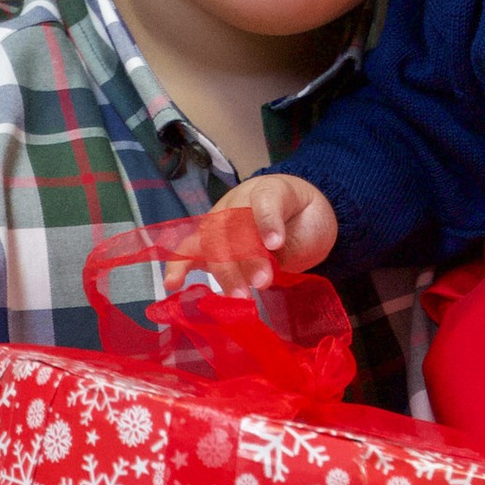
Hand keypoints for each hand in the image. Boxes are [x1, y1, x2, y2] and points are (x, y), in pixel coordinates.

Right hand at [192, 176, 336, 288]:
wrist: (297, 216)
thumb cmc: (304, 221)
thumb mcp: (312, 228)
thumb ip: (289, 244)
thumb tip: (266, 266)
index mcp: (270, 190)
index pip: (264, 200)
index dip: (266, 220)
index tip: (276, 243)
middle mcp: (240, 201)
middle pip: (233, 226)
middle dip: (246, 257)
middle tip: (263, 281)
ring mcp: (220, 219)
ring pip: (212, 240)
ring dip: (222, 270)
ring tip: (236, 294)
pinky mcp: (209, 240)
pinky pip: (189, 249)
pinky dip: (179, 266)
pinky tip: (173, 284)